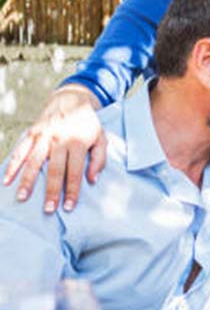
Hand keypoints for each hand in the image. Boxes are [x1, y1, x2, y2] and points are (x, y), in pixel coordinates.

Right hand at [3, 84, 105, 212]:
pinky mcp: (32, 133)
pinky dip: (13, 165)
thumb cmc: (88, 124)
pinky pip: (20, 151)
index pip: (75, 171)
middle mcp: (60, 140)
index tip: (68, 207)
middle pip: (54, 169)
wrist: (71, 100)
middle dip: (50, 191)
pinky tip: (7, 180)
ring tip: (23, 197)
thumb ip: (99, 160)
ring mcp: (44, 136)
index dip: (71, 190)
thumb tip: (91, 180)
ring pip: (34, 161)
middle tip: (47, 209)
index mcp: (78, 143)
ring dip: (27, 181)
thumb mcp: (101, 138)